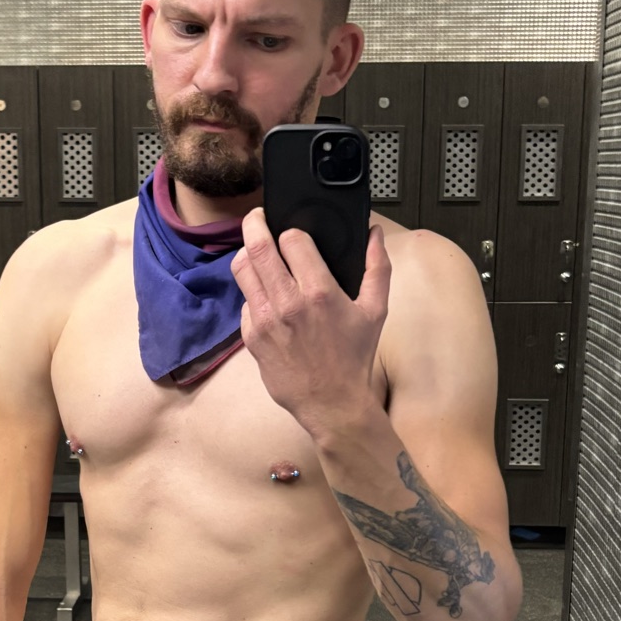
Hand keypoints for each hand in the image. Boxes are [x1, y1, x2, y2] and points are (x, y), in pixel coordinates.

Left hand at [230, 209, 390, 436]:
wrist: (331, 403)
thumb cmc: (353, 358)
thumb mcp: (375, 311)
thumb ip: (377, 267)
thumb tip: (374, 235)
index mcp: (319, 292)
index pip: (292, 239)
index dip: (293, 231)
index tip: (295, 234)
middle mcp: (288, 302)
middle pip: (258, 246)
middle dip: (254, 224)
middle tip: (256, 217)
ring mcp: (265, 319)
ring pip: (242, 269)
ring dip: (247, 254)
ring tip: (255, 252)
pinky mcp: (251, 336)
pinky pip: (245, 301)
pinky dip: (253, 293)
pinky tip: (266, 296)